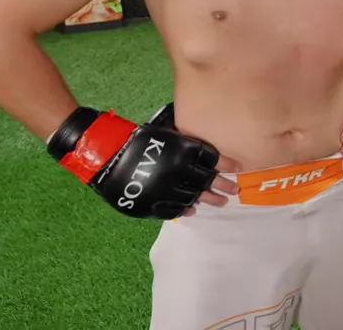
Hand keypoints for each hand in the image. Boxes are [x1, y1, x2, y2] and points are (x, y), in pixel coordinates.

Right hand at [47, 105, 238, 219]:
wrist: (105, 154)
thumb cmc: (139, 138)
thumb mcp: (167, 132)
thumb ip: (187, 141)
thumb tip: (208, 151)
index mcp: (183, 151)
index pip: (212, 159)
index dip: (226, 164)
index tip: (237, 168)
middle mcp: (177, 171)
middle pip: (208, 181)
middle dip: (224, 185)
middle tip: (235, 190)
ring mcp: (165, 190)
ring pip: (194, 197)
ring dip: (209, 199)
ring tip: (221, 202)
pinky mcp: (151, 204)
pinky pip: (174, 209)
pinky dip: (186, 209)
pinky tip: (194, 209)